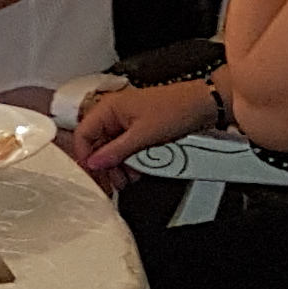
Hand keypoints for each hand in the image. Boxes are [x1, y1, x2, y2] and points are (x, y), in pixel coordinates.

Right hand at [66, 81, 220, 182]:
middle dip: (104, 165)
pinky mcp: (138, 130)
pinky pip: (126, 149)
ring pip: (111, 149)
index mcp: (108, 108)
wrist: (203, 104)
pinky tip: (136, 172)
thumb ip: (116, 151)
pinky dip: (129, 161)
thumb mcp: (143, 135)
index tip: (93, 174)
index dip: (85, 155)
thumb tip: (94, 163)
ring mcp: (126, 122)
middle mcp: (114, 114)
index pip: (83, 134)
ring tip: (127, 180)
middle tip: (111, 184)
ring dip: (117, 166)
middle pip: (96, 144)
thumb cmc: (176, 108)